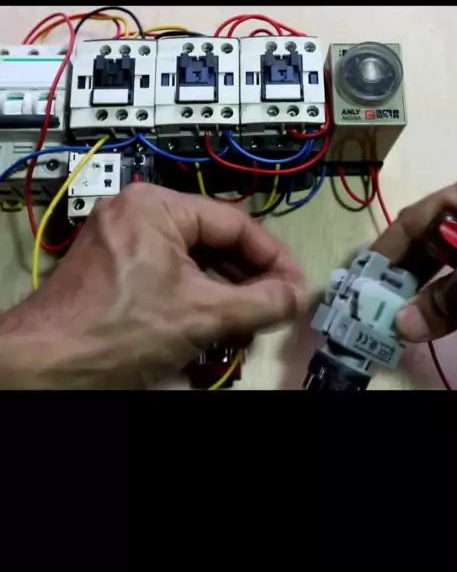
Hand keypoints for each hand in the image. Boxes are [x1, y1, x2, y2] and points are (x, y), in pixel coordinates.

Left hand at [0, 184, 306, 387]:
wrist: (49, 364)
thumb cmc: (108, 331)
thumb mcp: (202, 315)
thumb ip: (260, 302)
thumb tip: (293, 296)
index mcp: (157, 206)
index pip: (236, 224)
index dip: (273, 258)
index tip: (293, 285)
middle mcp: (137, 214)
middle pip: (214, 243)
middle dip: (247, 282)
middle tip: (273, 307)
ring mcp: (122, 240)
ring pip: (193, 262)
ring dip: (223, 295)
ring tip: (244, 325)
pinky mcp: (114, 268)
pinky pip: (169, 275)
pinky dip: (194, 299)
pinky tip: (210, 327)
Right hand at [371, 170, 456, 343]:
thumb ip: (453, 295)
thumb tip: (401, 327)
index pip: (410, 222)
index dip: (383, 255)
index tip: (358, 287)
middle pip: (427, 245)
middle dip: (403, 279)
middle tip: (376, 314)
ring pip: (450, 266)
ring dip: (428, 294)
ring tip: (401, 322)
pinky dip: (454, 298)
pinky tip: (437, 316)